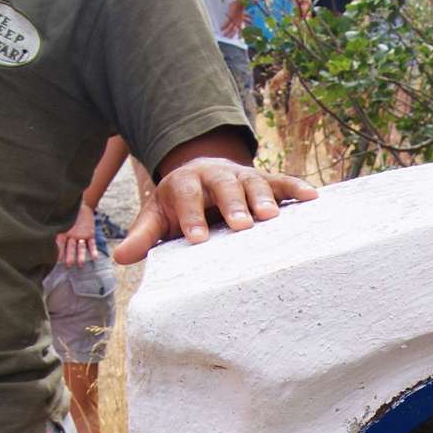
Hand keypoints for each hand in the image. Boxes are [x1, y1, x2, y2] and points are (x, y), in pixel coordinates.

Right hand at [55, 202, 97, 267]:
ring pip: (81, 248)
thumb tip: (42, 224)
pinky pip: (92, 244)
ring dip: (81, 256)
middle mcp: (71, 238)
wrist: (81, 205)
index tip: (56, 261)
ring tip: (81, 264)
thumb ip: (54, 222)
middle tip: (69, 265)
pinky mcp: (90, 235)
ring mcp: (80, 237)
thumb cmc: (67, 210)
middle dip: (70, 257)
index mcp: (62, 234)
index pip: (59, 245)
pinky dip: (93, 251)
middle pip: (70, 249)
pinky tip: (95, 258)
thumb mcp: (59, 216)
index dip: (58, 252)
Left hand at [112, 158, 316, 263]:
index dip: (191, 216)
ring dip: (263, 198)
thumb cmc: (179, 206)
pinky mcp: (265, 180)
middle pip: (224, 185)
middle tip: (241, 225)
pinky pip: (282, 181)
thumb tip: (120, 257)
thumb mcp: (157, 217)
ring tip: (271, 218)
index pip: (186, 196)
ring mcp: (242, 176)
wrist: (201, 176)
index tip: (197, 239)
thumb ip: (143, 236)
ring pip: (254, 182)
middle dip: (233, 204)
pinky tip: (312, 198)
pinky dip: (297, 188)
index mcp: (185, 183)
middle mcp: (215, 174)